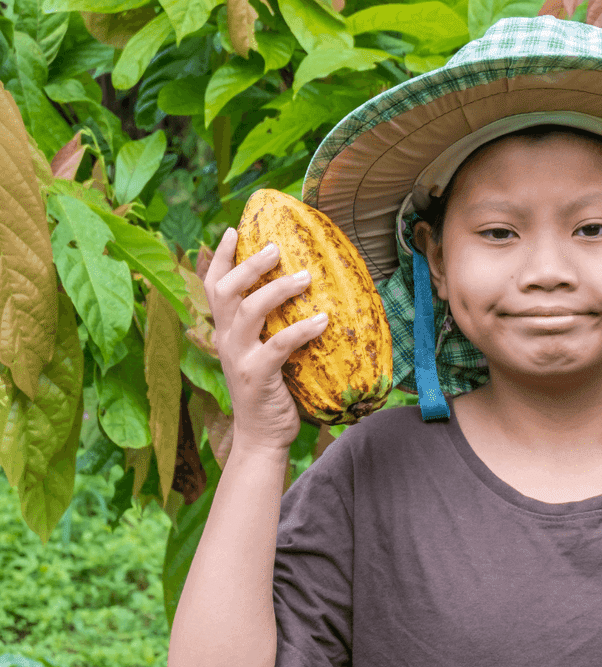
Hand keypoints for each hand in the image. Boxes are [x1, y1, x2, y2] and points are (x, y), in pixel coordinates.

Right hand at [206, 226, 327, 453]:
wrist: (263, 437)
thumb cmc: (271, 392)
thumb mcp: (263, 354)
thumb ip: (270, 327)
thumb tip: (302, 294)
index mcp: (224, 332)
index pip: (212, 286)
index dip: (219, 257)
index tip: (232, 230)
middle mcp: (225, 340)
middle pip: (226, 290)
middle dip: (249, 264)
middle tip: (276, 246)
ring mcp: (238, 358)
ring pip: (249, 311)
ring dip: (278, 289)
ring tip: (306, 276)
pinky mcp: (256, 376)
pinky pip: (278, 345)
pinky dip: (301, 330)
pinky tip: (323, 320)